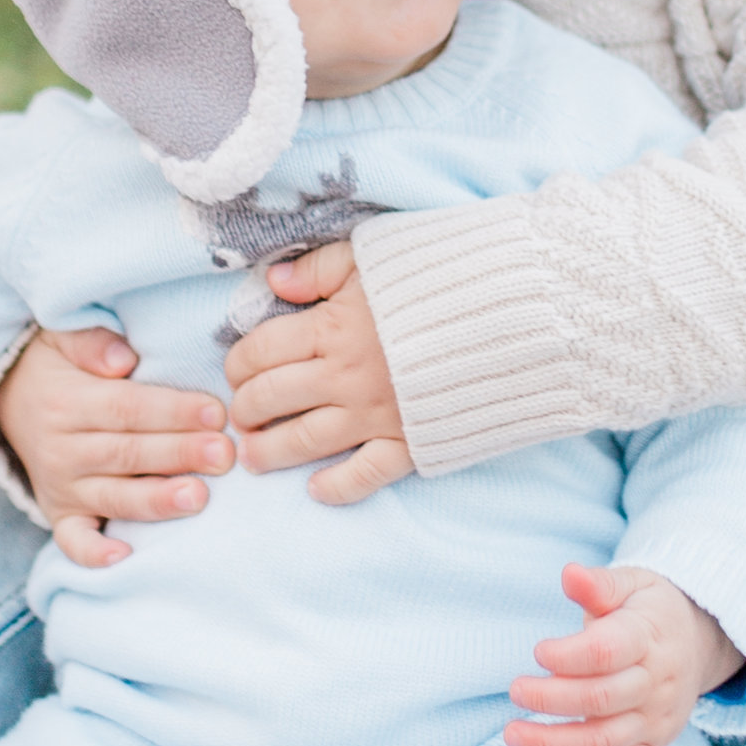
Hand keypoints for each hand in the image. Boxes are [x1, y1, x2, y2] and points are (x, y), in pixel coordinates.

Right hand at [0, 323, 233, 571]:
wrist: (8, 402)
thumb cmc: (55, 366)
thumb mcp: (62, 338)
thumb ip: (91, 342)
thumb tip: (123, 360)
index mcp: (67, 403)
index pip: (127, 409)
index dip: (172, 412)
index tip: (215, 413)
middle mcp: (62, 450)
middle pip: (128, 454)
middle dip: (179, 454)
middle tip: (224, 454)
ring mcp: (60, 487)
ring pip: (114, 497)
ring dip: (157, 500)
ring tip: (198, 498)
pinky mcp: (60, 514)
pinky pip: (74, 540)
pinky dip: (94, 553)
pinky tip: (124, 556)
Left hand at [223, 238, 413, 505]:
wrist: (509, 315)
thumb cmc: (439, 279)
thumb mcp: (372, 256)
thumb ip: (320, 268)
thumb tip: (273, 280)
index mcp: (332, 328)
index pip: (260, 352)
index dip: (237, 364)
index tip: (235, 372)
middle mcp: (345, 375)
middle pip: (271, 399)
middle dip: (245, 409)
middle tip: (239, 415)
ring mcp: (375, 414)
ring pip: (303, 441)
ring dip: (269, 453)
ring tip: (253, 457)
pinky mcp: (408, 442)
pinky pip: (364, 475)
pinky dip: (336, 488)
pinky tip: (316, 490)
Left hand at [503, 563, 742, 745]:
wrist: (700, 643)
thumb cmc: (651, 610)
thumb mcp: (632, 584)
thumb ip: (599, 584)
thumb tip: (570, 574)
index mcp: (649, 637)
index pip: (607, 652)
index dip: (566, 655)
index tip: (538, 651)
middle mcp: (656, 682)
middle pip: (600, 700)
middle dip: (549, 700)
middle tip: (516, 690)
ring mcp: (655, 718)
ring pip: (603, 742)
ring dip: (553, 743)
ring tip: (513, 734)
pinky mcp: (653, 744)